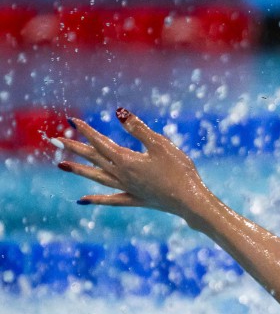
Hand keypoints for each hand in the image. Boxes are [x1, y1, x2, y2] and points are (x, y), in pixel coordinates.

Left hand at [57, 108, 210, 217]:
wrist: (189, 201)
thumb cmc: (179, 171)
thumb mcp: (161, 145)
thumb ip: (139, 129)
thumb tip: (118, 113)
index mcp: (126, 160)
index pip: (101, 142)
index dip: (86, 131)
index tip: (72, 121)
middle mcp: (122, 175)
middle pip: (94, 159)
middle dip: (74, 148)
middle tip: (55, 140)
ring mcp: (127, 188)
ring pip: (97, 177)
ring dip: (79, 170)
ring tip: (61, 165)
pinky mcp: (136, 199)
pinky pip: (111, 199)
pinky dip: (96, 199)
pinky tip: (82, 200)